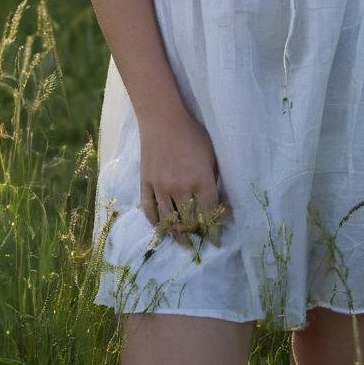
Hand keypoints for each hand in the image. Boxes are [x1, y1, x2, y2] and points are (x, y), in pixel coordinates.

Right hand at [137, 107, 227, 251]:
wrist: (163, 120)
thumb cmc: (192, 133)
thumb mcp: (211, 154)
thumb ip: (214, 177)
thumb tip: (217, 197)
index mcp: (201, 181)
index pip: (209, 214)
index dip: (214, 230)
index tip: (216, 240)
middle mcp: (180, 189)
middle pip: (189, 221)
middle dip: (196, 235)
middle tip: (200, 244)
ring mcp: (161, 188)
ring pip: (169, 221)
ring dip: (178, 235)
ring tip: (184, 244)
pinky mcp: (146, 184)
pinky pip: (149, 210)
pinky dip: (156, 222)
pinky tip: (162, 228)